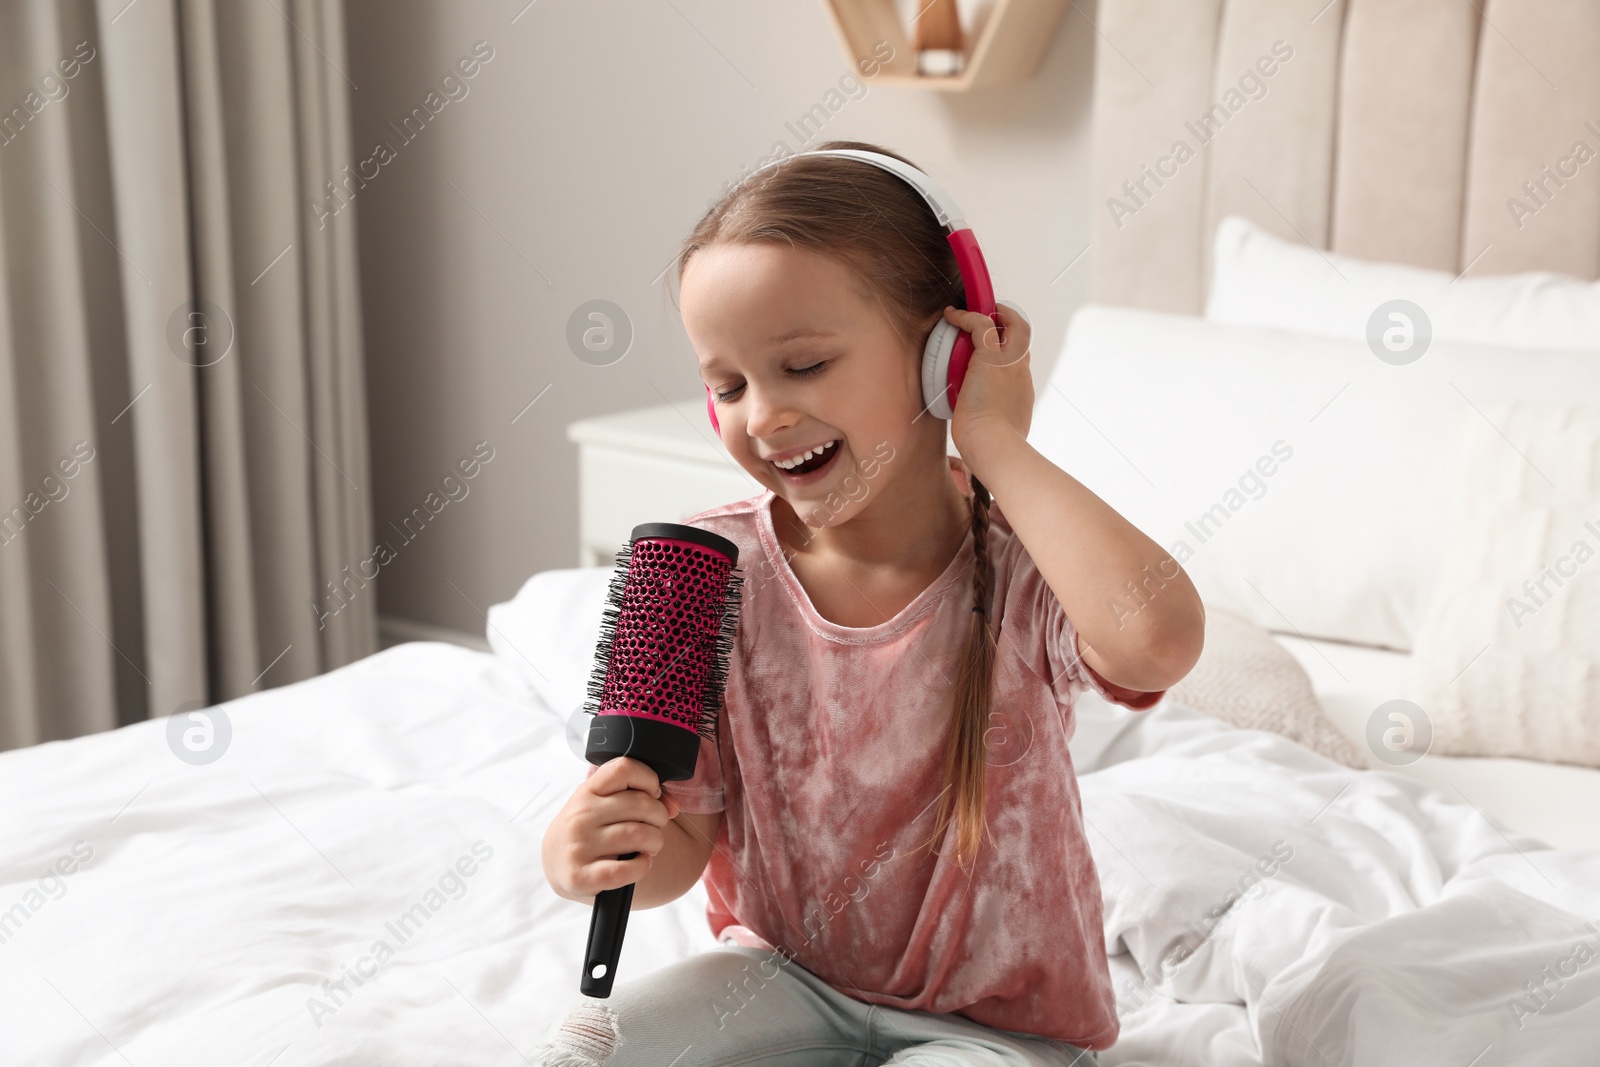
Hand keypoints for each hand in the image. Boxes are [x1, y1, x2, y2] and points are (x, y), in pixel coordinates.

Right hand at [541, 756, 681, 901]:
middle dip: (660, 816)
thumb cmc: (589, 828)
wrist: (556, 863)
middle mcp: (580, 816)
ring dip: (655, 842)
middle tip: (655, 826)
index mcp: (587, 791)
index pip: (624, 769)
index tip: (652, 793)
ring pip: (639, 835)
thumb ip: (639, 797)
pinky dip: (642, 867)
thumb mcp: (605, 805)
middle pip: (641, 804)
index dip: (648, 779)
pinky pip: (626, 870)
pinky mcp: (582, 876)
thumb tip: (673, 806)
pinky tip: (641, 863)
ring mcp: (579, 846)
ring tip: (649, 846)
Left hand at [943, 301, 1032, 456]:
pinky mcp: (990, 358)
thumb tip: (980, 426)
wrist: (995, 446)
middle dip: (1010, 323)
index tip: (997, 348)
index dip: (1011, 350)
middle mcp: (1021, 373)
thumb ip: (995, 424)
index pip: (1021, 361)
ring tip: (972, 312)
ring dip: (993, 315)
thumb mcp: (1000, 432)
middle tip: (992, 319)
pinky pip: (981, 324)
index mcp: (1023, 391)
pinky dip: (966, 316)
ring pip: (1011, 325)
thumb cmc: (993, 446)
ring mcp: (1009, 364)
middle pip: (1023, 337)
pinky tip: (951, 315)